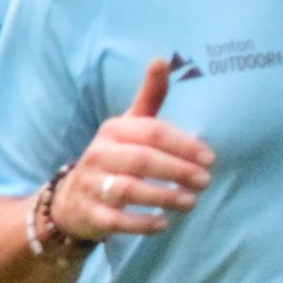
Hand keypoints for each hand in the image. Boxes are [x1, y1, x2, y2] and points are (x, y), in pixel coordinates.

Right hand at [53, 60, 212, 239]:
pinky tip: (164, 223)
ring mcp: (90, 184)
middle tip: (205, 181)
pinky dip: (141, 222)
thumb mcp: (130, 125)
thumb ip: (150, 97)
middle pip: (141, 160)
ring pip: (127, 190)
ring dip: (163, 196)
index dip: (183, 144)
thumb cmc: (115, 156)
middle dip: (177, 171)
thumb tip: (161, 59)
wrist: (72, 198)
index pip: (151, 132)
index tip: (210, 158)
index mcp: (114, 130)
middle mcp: (98, 154)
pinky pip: (115, 219)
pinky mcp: (89, 213)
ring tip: (191, 202)